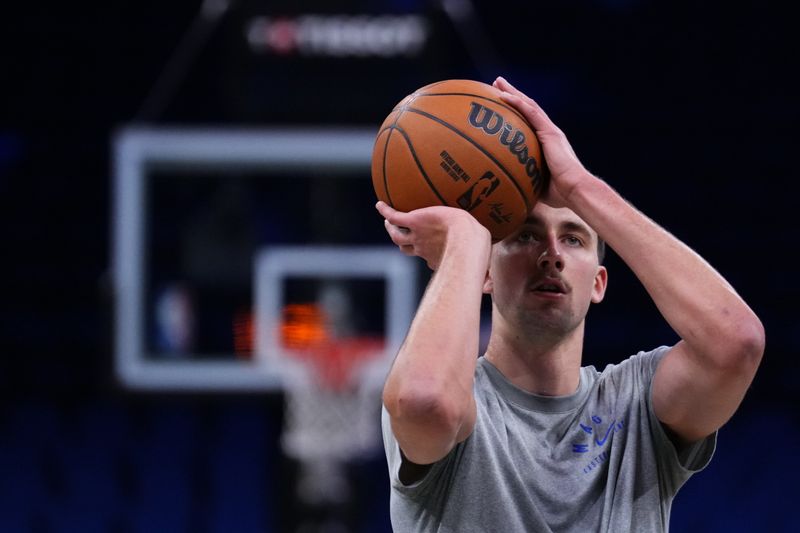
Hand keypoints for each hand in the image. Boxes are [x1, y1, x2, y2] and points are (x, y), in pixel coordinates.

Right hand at [376, 201, 489, 270]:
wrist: (466, 238)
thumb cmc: (477, 251)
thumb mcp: (482, 263)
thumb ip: (486, 279)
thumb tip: (489, 290)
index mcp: (436, 258)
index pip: (427, 258)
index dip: (427, 254)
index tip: (428, 250)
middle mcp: (423, 248)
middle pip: (406, 248)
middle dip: (403, 244)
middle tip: (400, 234)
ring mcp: (417, 235)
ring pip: (397, 235)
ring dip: (391, 229)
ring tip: (388, 221)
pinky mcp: (414, 221)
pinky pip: (394, 216)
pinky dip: (385, 211)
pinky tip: (380, 204)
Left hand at [493, 76, 591, 207]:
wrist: (575, 190)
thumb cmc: (559, 194)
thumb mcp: (536, 186)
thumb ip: (524, 183)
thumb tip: (507, 191)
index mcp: (547, 143)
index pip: (529, 122)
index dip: (516, 111)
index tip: (502, 104)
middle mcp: (549, 133)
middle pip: (527, 108)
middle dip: (513, 95)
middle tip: (497, 85)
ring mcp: (550, 131)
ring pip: (528, 105)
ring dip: (512, 92)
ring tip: (497, 82)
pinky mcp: (549, 132)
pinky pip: (530, 112)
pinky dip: (516, 102)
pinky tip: (503, 95)